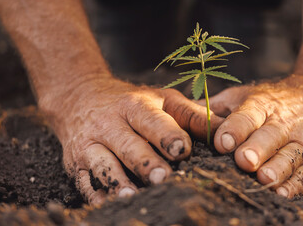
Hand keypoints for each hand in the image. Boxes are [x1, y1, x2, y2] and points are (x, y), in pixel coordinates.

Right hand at [39, 76, 221, 204]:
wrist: (79, 96)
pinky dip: (95, 195)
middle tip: (162, 178)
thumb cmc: (132, 102)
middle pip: (127, 145)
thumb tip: (227, 130)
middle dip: (144, 162)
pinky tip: (107, 206)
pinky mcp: (75, 163)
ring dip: (116, 181)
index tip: (182, 150)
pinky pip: (84, 182)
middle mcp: (109, 124)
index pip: (151, 121)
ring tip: (131, 196)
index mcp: (134, 106)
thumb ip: (193, 116)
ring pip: (102, 164)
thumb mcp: (162, 99)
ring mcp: (89, 144)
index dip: (167, 135)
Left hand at [210, 75, 302, 197]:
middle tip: (244, 161)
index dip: (235, 128)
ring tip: (264, 180)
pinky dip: (297, 185)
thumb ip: (216, 108)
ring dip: (277, 170)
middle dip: (257, 149)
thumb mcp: (246, 95)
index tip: (222, 142)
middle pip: (270, 137)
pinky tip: (283, 194)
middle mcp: (285, 123)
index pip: (247, 115)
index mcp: (263, 105)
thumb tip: (179, 116)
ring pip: (290, 158)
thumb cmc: (275, 101)